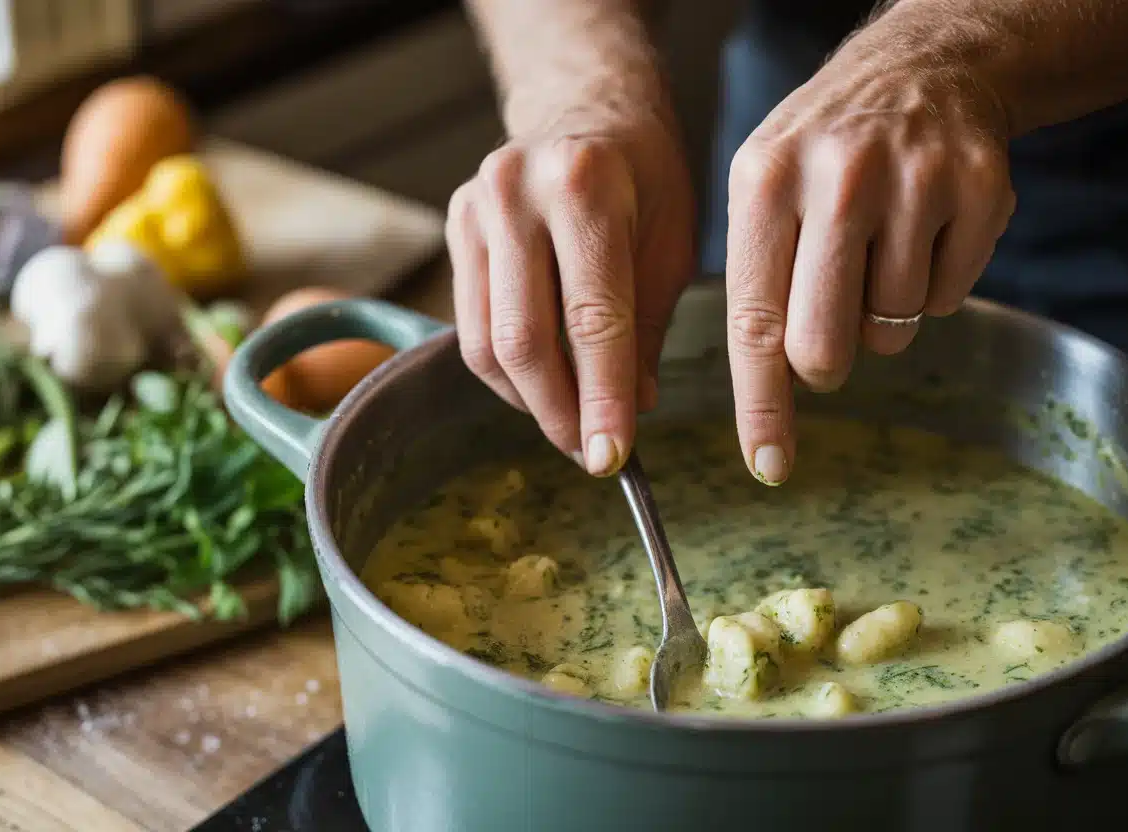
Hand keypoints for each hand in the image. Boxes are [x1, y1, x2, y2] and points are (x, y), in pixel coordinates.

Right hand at [447, 113, 693, 474]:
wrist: (590, 108)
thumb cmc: (645, 178)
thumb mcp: (671, 245)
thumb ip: (647, 329)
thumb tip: (629, 412)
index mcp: (586, 185)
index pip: (593, 319)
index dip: (603, 399)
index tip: (614, 458)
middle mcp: (518, 191)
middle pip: (525, 339)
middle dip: (559, 412)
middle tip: (591, 455)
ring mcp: (476, 206)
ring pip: (487, 342)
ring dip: (529, 401)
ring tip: (571, 426)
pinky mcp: (455, 225)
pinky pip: (471, 326)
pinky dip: (507, 373)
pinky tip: (543, 388)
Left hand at [725, 22, 1016, 485]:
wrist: (921, 69)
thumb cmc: (823, 150)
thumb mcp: (762, 188)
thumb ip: (756, 280)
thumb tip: (769, 391)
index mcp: (765, 183)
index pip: (755, 323)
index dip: (762, 407)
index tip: (768, 467)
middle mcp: (838, 179)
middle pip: (824, 345)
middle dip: (825, 361)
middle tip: (830, 330)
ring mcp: (917, 182)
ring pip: (891, 327)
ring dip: (880, 312)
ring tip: (877, 246)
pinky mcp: (982, 191)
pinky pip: (947, 301)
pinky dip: (931, 287)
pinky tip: (921, 233)